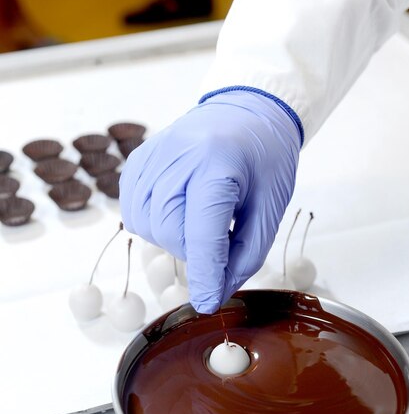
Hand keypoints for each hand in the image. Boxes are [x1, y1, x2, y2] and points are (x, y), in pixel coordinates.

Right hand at [119, 90, 300, 312]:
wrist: (245, 111)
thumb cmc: (264, 158)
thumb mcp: (270, 207)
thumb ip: (245, 253)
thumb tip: (215, 292)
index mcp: (217, 163)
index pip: (203, 231)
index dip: (206, 273)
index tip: (207, 302)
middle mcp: (177, 156)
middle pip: (170, 232)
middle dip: (195, 250)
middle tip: (220, 235)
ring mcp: (151, 157)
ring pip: (148, 226)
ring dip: (174, 237)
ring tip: (199, 216)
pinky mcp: (136, 162)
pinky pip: (133, 212)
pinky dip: (154, 222)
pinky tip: (177, 208)